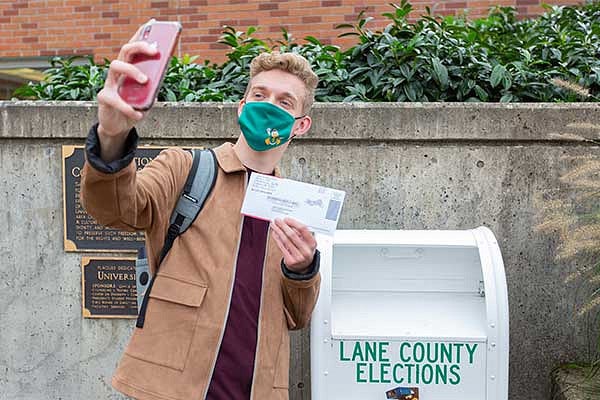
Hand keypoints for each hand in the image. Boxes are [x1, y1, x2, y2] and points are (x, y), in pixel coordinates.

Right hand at [96, 24, 157, 160]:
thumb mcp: (147, 97)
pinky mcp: (104, 98)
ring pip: (116, 66)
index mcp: (129, 70)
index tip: (153, 28)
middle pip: (125, 50)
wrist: (119, 127)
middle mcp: (118, 73)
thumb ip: (153, 88)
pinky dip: (129, 109)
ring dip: (132, 70)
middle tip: (155, 51)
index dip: (141, 37)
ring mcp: (110, 84)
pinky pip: (115, 99)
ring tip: (145, 80)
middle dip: (140, 46)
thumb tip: (160, 77)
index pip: (134, 49)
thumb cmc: (134, 107)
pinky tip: (138, 115)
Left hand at [270, 217, 316, 273]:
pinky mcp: (290, 261)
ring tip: (274, 225)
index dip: (293, 223)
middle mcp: (306, 251)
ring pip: (285, 240)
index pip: (303, 229)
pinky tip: (275, 234)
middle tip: (277, 220)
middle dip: (283, 226)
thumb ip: (300, 233)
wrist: (304, 267)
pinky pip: (282, 247)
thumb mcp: (308, 242)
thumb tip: (288, 223)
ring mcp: (298, 257)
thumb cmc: (305, 250)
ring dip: (278, 231)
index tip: (286, 219)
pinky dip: (277, 239)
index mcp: (312, 243)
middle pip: (292, 235)